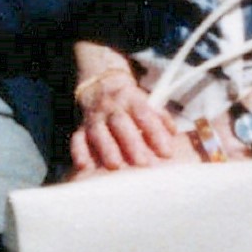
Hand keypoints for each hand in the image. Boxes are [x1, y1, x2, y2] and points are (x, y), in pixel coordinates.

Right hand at [70, 71, 196, 172]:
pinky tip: (84, 166)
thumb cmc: (129, 100)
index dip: (156, 133)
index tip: (166, 153)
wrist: (101, 84)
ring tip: (115, 166)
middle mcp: (112, 107)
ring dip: (106, 149)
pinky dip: (79, 153)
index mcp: (131, 99)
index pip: (145, 114)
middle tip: (143, 163)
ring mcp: (95, 117)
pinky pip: (77, 139)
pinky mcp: (81, 127)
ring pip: (99, 132)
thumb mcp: (146, 101)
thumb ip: (160, 117)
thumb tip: (173, 134)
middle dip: (131, 144)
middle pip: (121, 123)